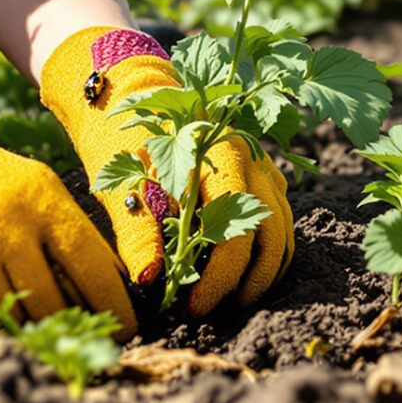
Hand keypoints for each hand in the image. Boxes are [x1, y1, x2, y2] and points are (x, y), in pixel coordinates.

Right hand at [0, 23, 135, 334]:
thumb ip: (75, 233)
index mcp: (39, 202)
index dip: (113, 305)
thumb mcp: (39, 190)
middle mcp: (0, 226)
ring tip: (28, 329)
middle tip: (72, 338)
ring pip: (1, 318)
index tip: (128, 332)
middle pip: (46, 304)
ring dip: (17, 329)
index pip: (90, 265)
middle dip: (64, 328)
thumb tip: (124, 286)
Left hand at [39, 25, 293, 315]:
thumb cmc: (121, 135)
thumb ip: (138, 229)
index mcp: (222, 156)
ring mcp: (261, 166)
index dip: (219, 277)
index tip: (193, 306)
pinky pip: (278, 221)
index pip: (236, 232)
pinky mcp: (259, 174)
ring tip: (230, 303)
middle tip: (212, 311)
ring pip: (282, 231)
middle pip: (269, 236)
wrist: (129, 91)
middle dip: (246, 283)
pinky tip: (241, 279)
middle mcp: (252, 159)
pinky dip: (267, 255)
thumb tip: (152, 280)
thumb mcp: (120, 180)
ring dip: (263, 274)